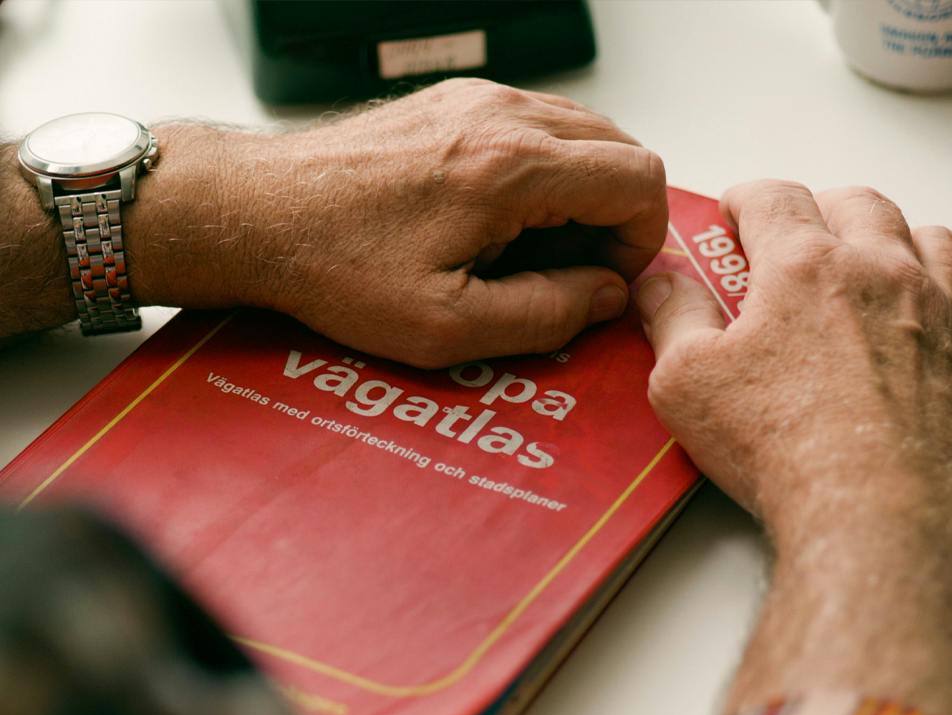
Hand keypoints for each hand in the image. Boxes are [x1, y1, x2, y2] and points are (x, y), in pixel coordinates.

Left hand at [131, 80, 666, 366]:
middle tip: (570, 274)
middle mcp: (502, 113)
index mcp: (511, 166)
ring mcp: (476, 99)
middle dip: (615, 219)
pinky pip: (535, 129)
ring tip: (530, 252)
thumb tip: (604, 296)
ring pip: (581, 135)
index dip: (641, 242)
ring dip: (581, 196)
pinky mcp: (453, 103)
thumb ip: (545, 314)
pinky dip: (543, 176)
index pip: (638, 179)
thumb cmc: (336, 267)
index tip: (603, 283)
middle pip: (620, 148)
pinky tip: (498, 223)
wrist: (258, 212)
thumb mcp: (446, 325)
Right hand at [635, 181, 951, 536]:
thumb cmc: (785, 449)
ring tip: (872, 261)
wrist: (879, 512)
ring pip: (926, 238)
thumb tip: (661, 286)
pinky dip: (948, 293)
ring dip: (894, 238)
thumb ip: (672, 321)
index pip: (774, 199)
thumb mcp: (687, 384)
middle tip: (801, 230)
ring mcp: (940, 309)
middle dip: (822, 207)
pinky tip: (928, 316)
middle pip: (857, 204)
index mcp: (804, 267)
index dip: (748, 198)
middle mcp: (881, 270)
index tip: (738, 209)